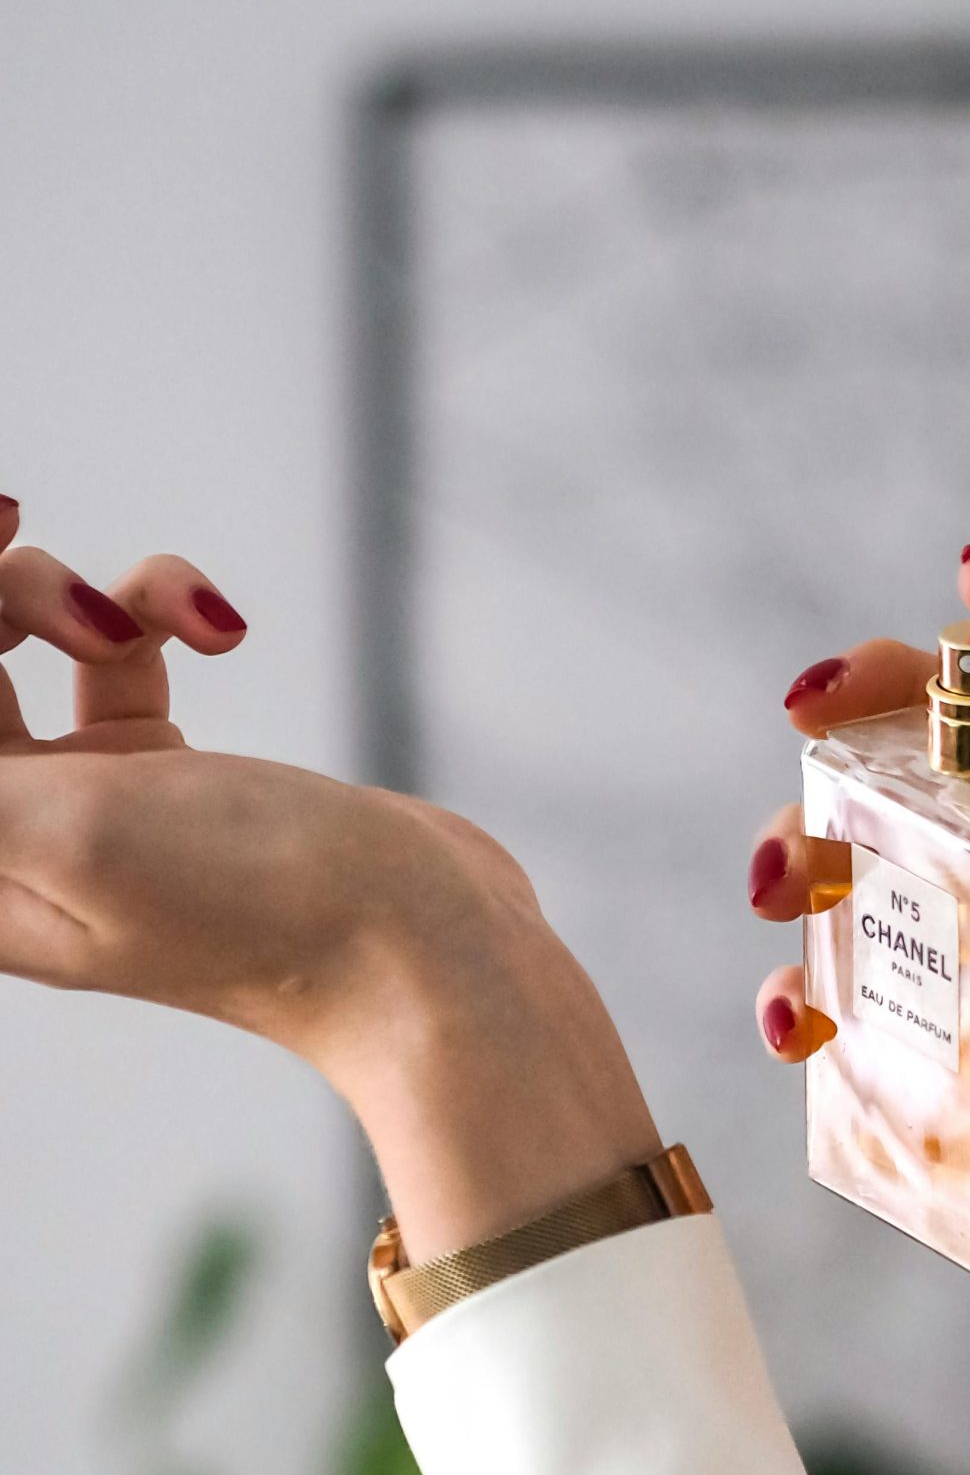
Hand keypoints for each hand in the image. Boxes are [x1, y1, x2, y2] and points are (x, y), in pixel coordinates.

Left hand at [0, 498, 654, 1259]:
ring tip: (173, 629)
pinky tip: (229, 631)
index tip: (4, 526)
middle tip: (90, 607)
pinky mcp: (174, 772)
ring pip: (37, 634)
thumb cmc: (255, 909)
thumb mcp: (66, 832)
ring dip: (104, 597)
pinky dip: (173, 612)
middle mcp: (17, 838)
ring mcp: (95, 799)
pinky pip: (131, 644)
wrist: (422, 949)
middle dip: (11, 590)